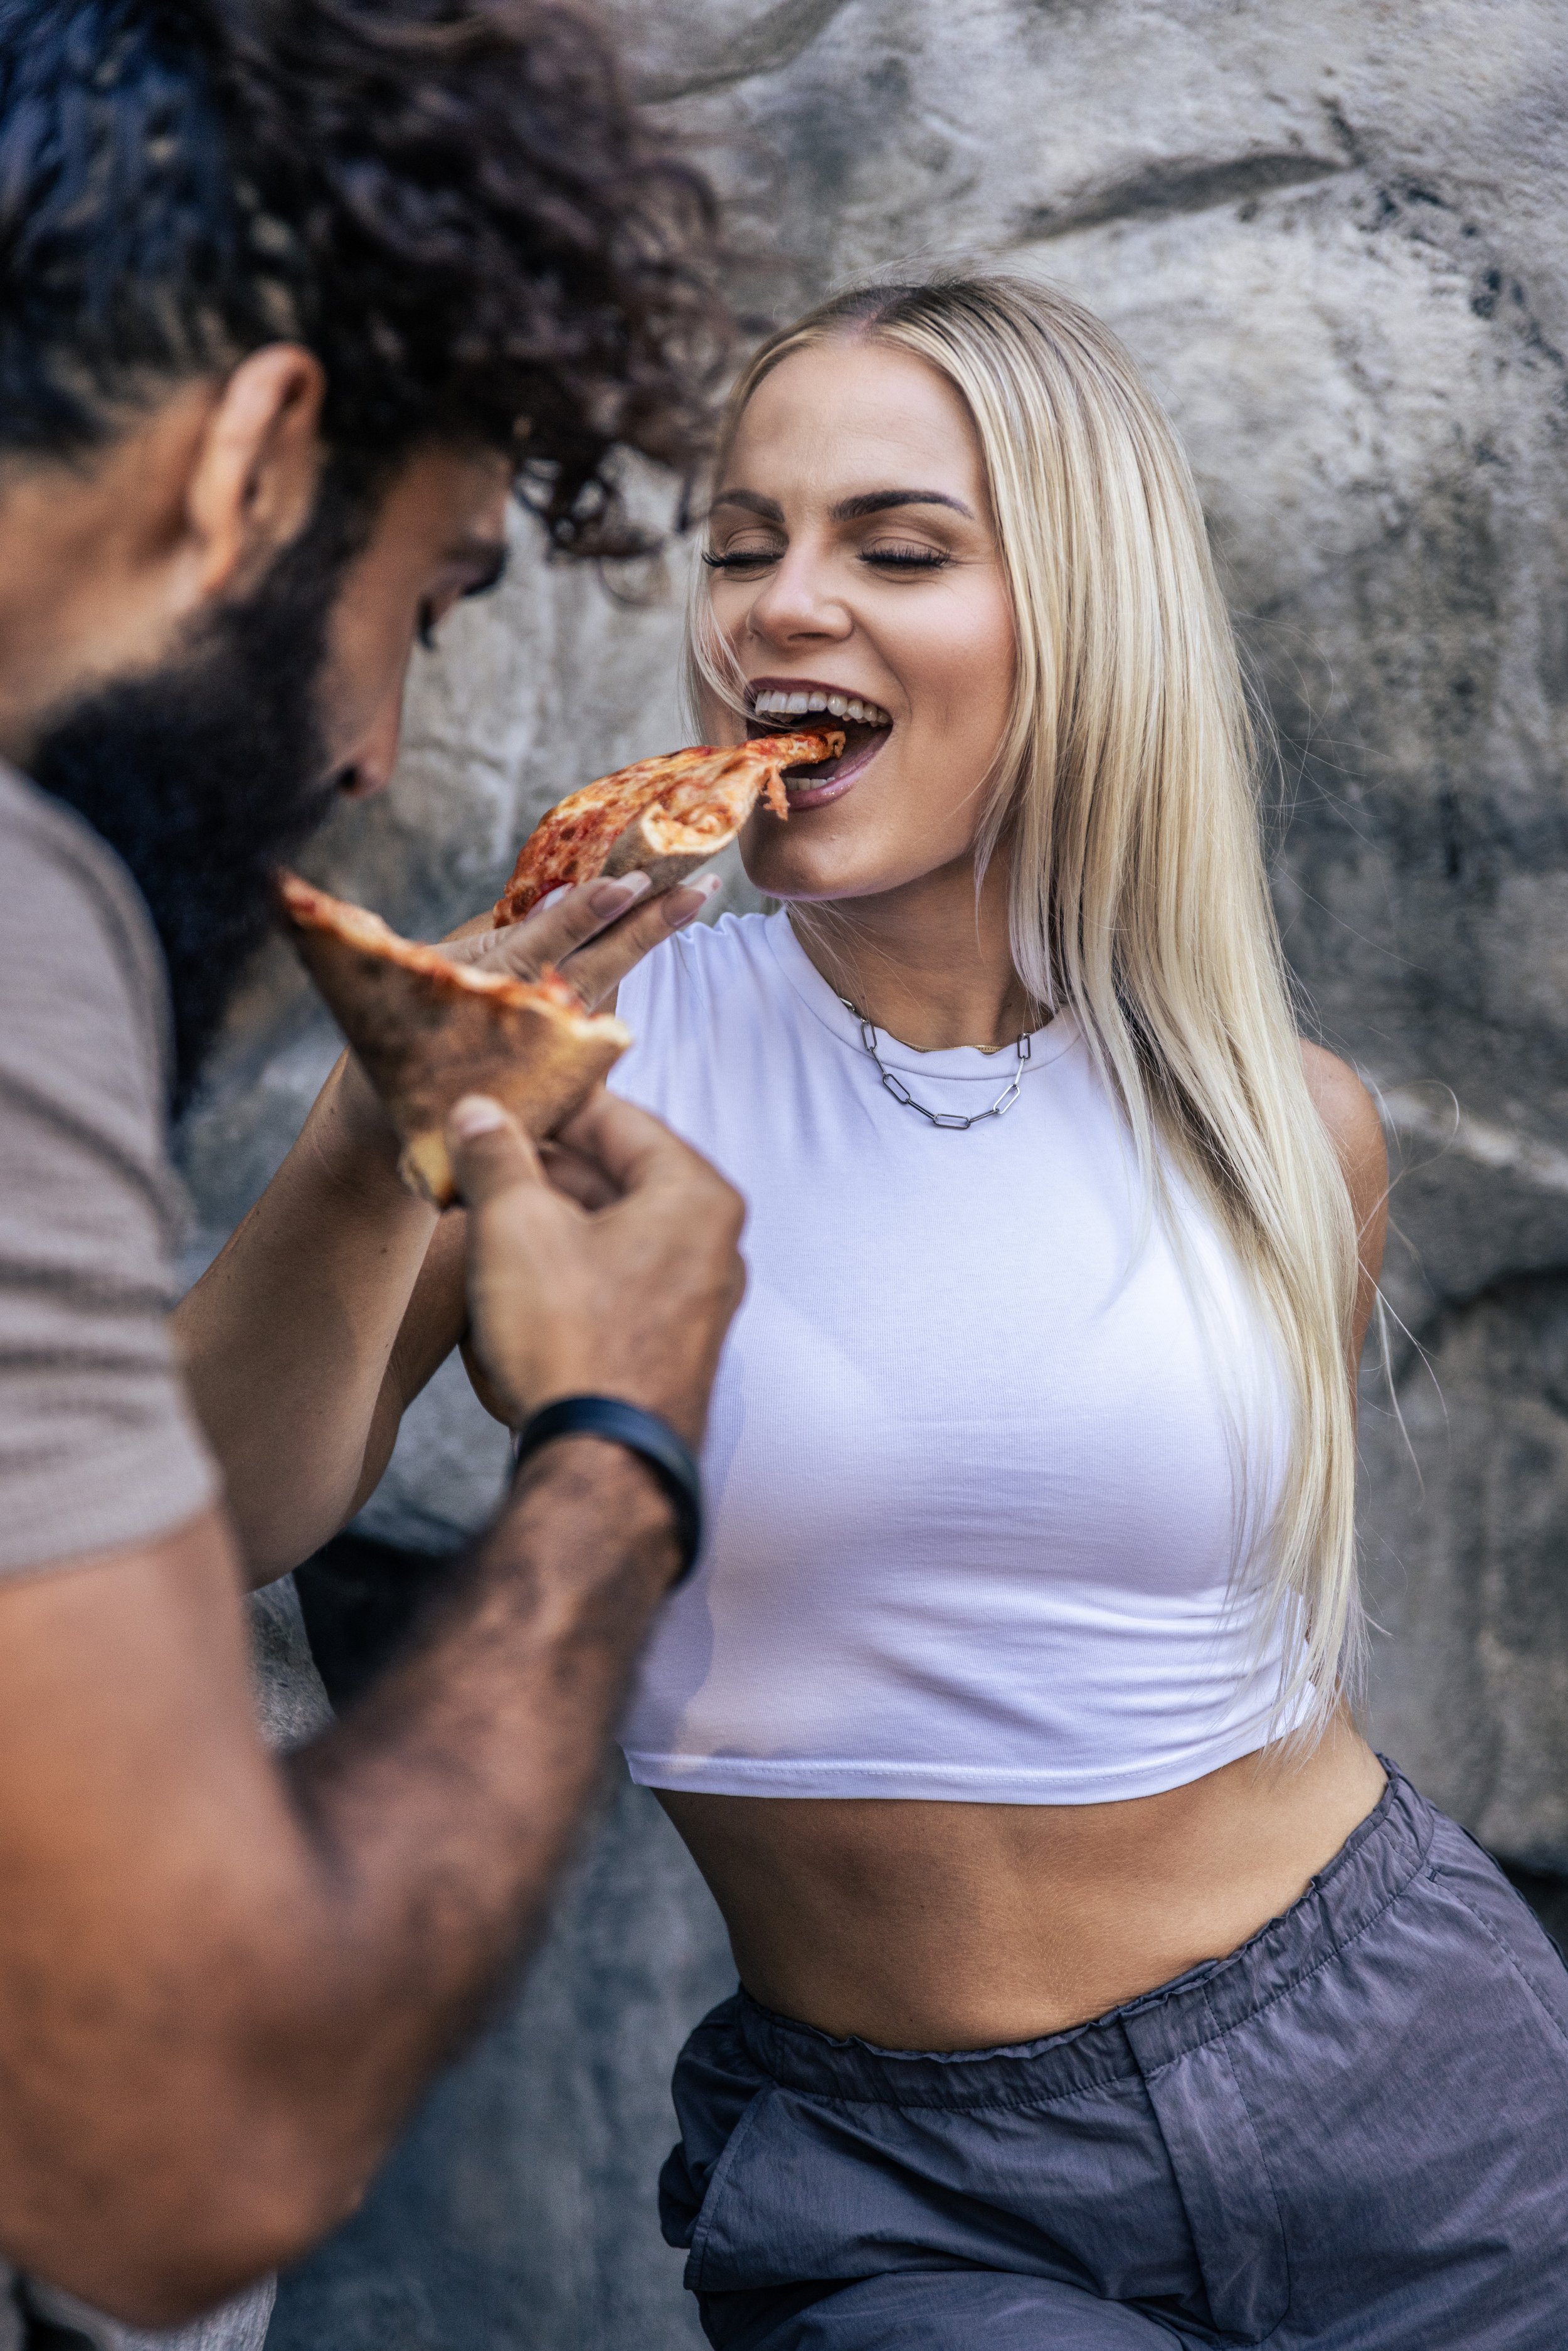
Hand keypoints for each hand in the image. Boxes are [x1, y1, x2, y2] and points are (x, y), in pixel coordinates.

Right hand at [331, 866, 720, 1161]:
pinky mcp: (561, 1078)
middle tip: (700, 885)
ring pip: (606, 992)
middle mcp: (525, 1023)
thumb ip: (499, 938)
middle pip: (596, 970)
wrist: (397, 1122)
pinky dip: (633, 978)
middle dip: (648, 927)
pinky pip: (599, 1025)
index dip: (584, 915)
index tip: (629, 884)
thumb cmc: (417, 1026)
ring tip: (692, 898)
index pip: (544, 949)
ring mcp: (548, 1055)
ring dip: (647, 944)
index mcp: (488, 989)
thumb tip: (557, 896)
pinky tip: (657, 935)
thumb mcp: (442, 970)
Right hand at [447, 1090, 744, 1449]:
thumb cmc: (571, 1340)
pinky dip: (566, 1262)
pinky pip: (615, 1277)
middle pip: (616, 1173)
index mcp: (696, 1194)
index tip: (493, 1102)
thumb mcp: (516, 1225)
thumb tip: (478, 1111)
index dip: (546, 1105)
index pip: (616, 1117)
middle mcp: (713, 1242)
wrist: (601, 1465)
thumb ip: (496, 1155)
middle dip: (540, 1165)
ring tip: (479, 1211)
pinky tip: (512, 1270)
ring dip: (546, 1215)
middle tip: (473, 1158)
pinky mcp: (670, 1343)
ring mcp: (698, 1298)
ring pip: (611, 1228)